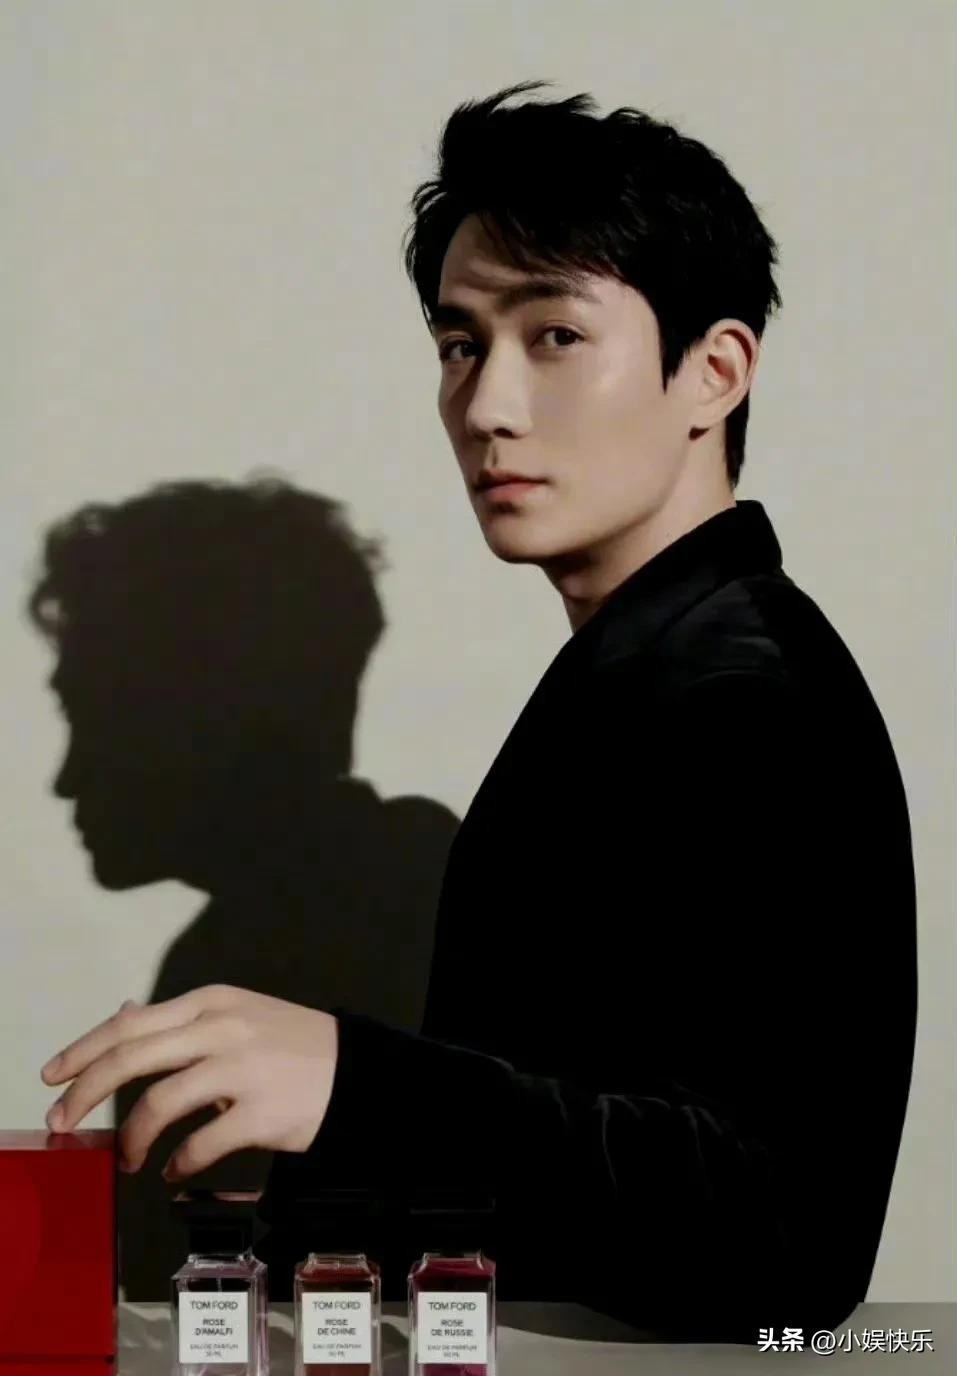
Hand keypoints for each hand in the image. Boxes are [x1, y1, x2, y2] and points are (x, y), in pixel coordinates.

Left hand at [40, 985, 337, 1180]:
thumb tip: (124, 1015)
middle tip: (62, 1122)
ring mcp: (242, 1070)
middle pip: (131, 1059)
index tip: (53, 1075)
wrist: (358, 1072)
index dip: (83, 1051)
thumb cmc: (293, 1044)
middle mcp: (222, 1029)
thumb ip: (182, 1021)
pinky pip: (199, 1146)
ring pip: (158, 1105)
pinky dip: (177, 1165)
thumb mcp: (237, 1014)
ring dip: (130, 1139)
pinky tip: (173, 1172)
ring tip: (128, 1159)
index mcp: (211, 1003)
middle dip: (85, 1094)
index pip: (130, 1024)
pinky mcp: (260, 1114)